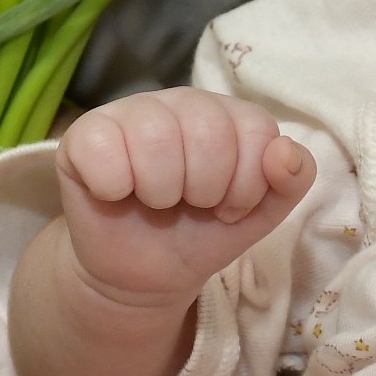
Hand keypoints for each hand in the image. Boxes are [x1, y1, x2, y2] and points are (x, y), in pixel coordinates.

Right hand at [57, 89, 314, 308]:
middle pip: (207, 133)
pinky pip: (103, 149)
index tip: (228, 208)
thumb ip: (291, 181)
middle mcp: (181, 101)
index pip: (255, 129)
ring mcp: (130, 112)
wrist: (146, 274)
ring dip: (162, 192)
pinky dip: (114, 187)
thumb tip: (284, 152)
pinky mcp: (84, 135)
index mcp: (228, 113)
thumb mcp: (260, 214)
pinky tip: (117, 195)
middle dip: (205, 191)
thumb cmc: (202, 232)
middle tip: (190, 206)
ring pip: (156, 138)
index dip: (246, 185)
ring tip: (157, 203)